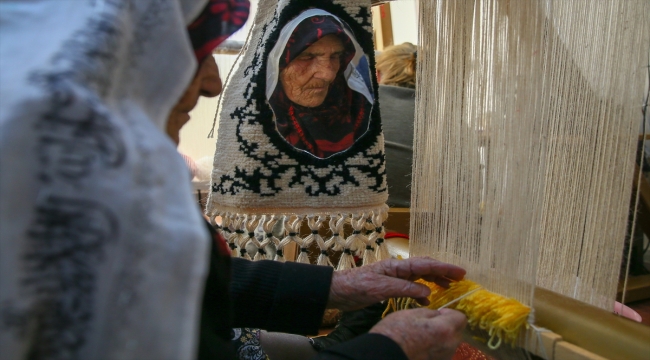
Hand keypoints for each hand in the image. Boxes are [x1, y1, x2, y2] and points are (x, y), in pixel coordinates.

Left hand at [327, 257, 465, 310]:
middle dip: (443, 271)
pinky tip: (426, 300)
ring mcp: (394, 277)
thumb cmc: (357, 286)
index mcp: (397, 266)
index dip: (444, 268)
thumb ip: (405, 288)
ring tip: (448, 287)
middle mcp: (398, 269)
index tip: (461, 272)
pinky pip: (411, 287)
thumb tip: (428, 291)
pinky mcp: (389, 286)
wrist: (339, 291)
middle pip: (425, 267)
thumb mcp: (382, 288)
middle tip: (460, 278)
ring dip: (434, 280)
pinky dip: (421, 292)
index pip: (425, 265)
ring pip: (419, 277)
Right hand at [369, 308, 466, 359]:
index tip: (437, 313)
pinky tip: (420, 347)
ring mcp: (443, 358)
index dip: (450, 313)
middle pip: (457, 332)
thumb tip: (439, 315)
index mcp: (446, 330)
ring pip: (449, 344)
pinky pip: (441, 353)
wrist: (383, 355)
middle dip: (447, 326)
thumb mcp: (412, 313)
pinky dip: (435, 349)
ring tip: (422, 337)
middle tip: (428, 324)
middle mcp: (450, 346)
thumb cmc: (396, 331)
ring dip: (441, 338)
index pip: (461, 318)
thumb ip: (431, 313)